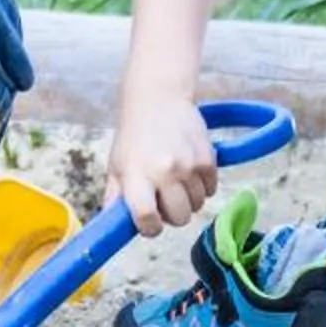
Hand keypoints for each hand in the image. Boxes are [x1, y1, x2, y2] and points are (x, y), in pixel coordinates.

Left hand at [107, 90, 217, 234]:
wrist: (158, 98)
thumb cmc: (134, 135)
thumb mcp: (116, 165)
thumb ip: (115, 198)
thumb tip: (113, 228)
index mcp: (136, 176)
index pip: (147, 219)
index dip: (149, 227)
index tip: (148, 221)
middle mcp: (164, 172)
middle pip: (179, 219)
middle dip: (172, 214)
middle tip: (164, 198)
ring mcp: (188, 165)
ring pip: (197, 205)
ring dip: (188, 199)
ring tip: (176, 179)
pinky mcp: (208, 158)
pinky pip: (211, 189)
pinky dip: (202, 186)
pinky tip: (190, 170)